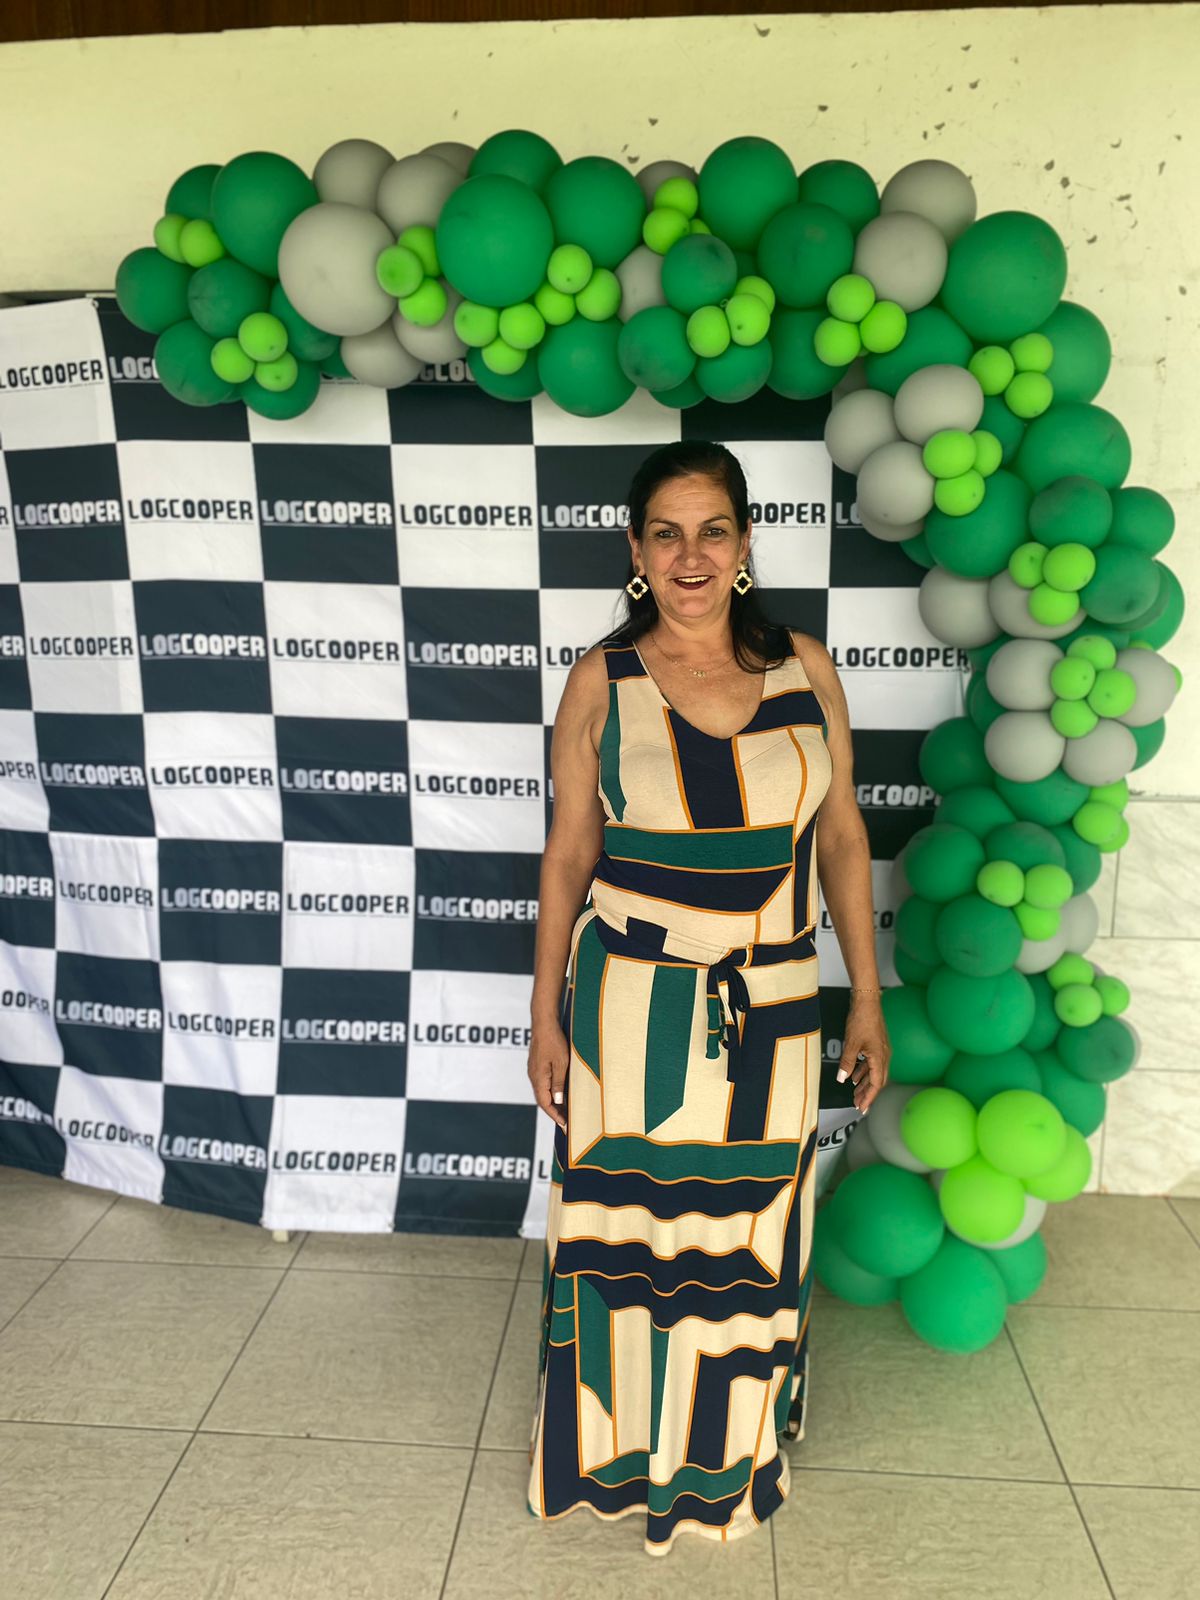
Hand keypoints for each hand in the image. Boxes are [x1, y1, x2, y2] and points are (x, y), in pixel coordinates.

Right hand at [528, 1018, 568, 1130]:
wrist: (543, 1021)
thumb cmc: (553, 1041)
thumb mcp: (561, 1063)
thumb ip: (558, 1083)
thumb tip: (557, 1102)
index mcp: (538, 1078)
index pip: (545, 1104)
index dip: (555, 1116)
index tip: (565, 1126)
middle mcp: (534, 1076)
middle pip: (543, 1100)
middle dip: (555, 1112)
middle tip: (567, 1123)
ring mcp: (534, 1070)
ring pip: (543, 1092)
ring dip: (554, 1102)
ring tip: (566, 1111)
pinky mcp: (537, 1064)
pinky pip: (544, 1083)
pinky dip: (552, 1092)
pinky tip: (561, 1093)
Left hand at [837, 995, 889, 1114]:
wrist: (867, 1001)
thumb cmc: (862, 1019)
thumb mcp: (851, 1044)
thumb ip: (847, 1063)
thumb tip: (842, 1078)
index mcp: (880, 1057)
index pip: (876, 1084)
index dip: (869, 1097)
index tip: (862, 1108)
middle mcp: (883, 1055)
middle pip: (877, 1081)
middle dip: (867, 1094)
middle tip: (859, 1105)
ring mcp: (880, 1050)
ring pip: (874, 1072)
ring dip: (864, 1083)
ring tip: (855, 1093)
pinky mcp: (876, 1044)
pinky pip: (871, 1063)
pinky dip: (863, 1071)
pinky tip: (855, 1075)